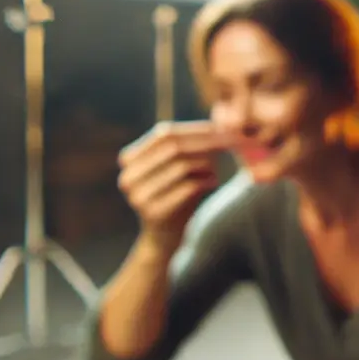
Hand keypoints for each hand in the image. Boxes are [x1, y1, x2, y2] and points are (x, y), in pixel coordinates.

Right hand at [117, 121, 229, 248]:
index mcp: (129, 160)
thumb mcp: (175, 168)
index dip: (195, 129)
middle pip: (173, 147)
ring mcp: (138, 196)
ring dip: (207, 163)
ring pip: (182, 166)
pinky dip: (206, 180)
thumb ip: (185, 145)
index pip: (164, 133)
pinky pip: (187, 187)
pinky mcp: (154, 212)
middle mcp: (129, 176)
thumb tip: (221, 120)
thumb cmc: (176, 195)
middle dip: (205, 143)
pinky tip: (213, 182)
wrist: (164, 239)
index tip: (222, 128)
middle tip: (230, 142)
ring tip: (215, 169)